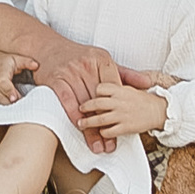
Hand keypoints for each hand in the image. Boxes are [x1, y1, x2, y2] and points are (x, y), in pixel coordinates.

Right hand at [0, 51, 32, 104]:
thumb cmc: (6, 62)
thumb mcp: (17, 59)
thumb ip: (27, 62)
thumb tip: (36, 66)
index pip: (3, 82)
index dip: (9, 91)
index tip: (15, 98)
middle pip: (0, 95)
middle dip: (12, 102)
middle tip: (22, 106)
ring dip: (8, 106)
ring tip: (18, 108)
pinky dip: (2, 107)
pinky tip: (9, 108)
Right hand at [23, 27, 123, 148]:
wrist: (48, 48)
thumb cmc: (77, 57)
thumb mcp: (101, 60)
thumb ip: (125, 73)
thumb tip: (147, 83)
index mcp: (101, 59)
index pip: (115, 88)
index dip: (120, 110)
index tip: (124, 127)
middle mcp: (87, 65)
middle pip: (100, 100)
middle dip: (106, 125)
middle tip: (110, 145)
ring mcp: (71, 72)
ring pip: (84, 104)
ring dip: (90, 128)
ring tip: (97, 145)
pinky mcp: (56, 80)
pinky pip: (67, 102)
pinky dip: (74, 116)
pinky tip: (79, 128)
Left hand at [78, 75, 169, 141]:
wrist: (158, 111)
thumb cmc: (142, 99)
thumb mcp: (128, 88)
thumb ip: (115, 87)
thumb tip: (98, 86)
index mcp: (120, 90)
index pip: (100, 88)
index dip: (93, 92)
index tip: (89, 95)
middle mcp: (120, 102)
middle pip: (96, 103)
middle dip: (85, 107)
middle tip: (80, 109)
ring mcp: (122, 115)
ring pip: (100, 119)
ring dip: (88, 122)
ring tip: (81, 124)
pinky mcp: (125, 127)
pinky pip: (109, 131)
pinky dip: (102, 132)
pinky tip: (100, 132)